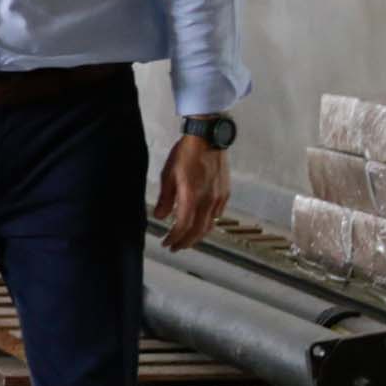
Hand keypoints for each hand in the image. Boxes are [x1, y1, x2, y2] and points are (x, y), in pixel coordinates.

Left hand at [155, 134, 229, 250]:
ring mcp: (218, 198)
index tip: (166, 243)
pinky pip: (216, 215)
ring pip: (209, 225)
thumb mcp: (168, 175)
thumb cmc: (186, 154)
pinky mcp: (224, 193)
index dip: (174, 238)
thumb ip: (165, 198)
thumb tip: (161, 216)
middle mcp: (208, 200)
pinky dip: (207, 224)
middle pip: (198, 231)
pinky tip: (199, 224)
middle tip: (174, 247)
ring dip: (197, 236)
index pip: (183, 226)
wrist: (208, 138)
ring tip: (186, 240)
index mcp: (192, 196)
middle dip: (185, 242)